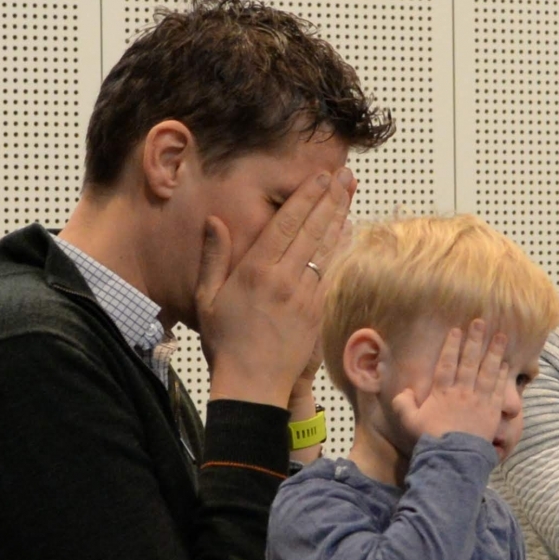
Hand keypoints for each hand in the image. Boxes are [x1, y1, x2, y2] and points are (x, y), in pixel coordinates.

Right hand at [197, 166, 355, 406]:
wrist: (252, 384)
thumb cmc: (225, 342)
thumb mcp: (208, 297)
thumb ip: (214, 256)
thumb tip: (215, 220)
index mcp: (256, 270)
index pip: (287, 223)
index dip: (306, 196)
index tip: (320, 176)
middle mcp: (284, 278)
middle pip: (313, 229)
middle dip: (330, 198)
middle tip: (344, 176)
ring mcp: (305, 295)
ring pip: (327, 247)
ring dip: (340, 217)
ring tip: (350, 193)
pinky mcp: (318, 311)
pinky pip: (332, 272)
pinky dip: (341, 249)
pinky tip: (348, 232)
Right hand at [392, 320, 509, 444]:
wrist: (454, 458)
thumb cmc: (431, 439)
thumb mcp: (410, 422)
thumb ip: (403, 404)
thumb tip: (404, 391)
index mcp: (442, 392)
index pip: (447, 363)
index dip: (452, 345)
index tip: (457, 330)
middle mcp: (462, 392)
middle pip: (470, 361)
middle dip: (475, 340)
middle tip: (480, 322)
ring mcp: (480, 400)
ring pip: (488, 371)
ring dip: (494, 352)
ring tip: (500, 336)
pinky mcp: (492, 411)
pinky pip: (499, 389)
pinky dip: (503, 376)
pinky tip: (506, 364)